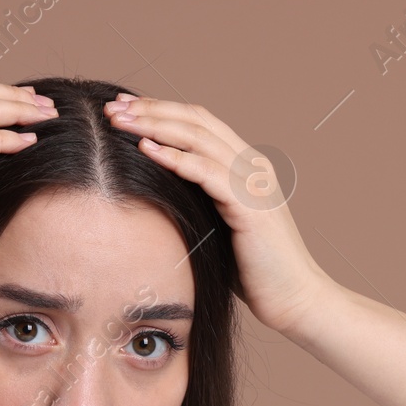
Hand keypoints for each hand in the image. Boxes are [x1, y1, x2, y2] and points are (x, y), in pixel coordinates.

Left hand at [102, 92, 328, 335]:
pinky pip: (208, 172)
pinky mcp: (251, 207)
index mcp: (244, 166)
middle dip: (151, 109)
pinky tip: (146, 149)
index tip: (122, 107)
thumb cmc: (252, 270)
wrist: (293, 298)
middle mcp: (251, 165)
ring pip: (199, 139)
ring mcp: (253, 183)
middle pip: (196, 121)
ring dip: (155, 126)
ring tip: (119, 121)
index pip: (199, 123)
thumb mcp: (218, 226)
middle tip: (112, 106)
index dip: (160, 109)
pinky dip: (175, 158)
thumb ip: (198, 201)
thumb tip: (155, 193)